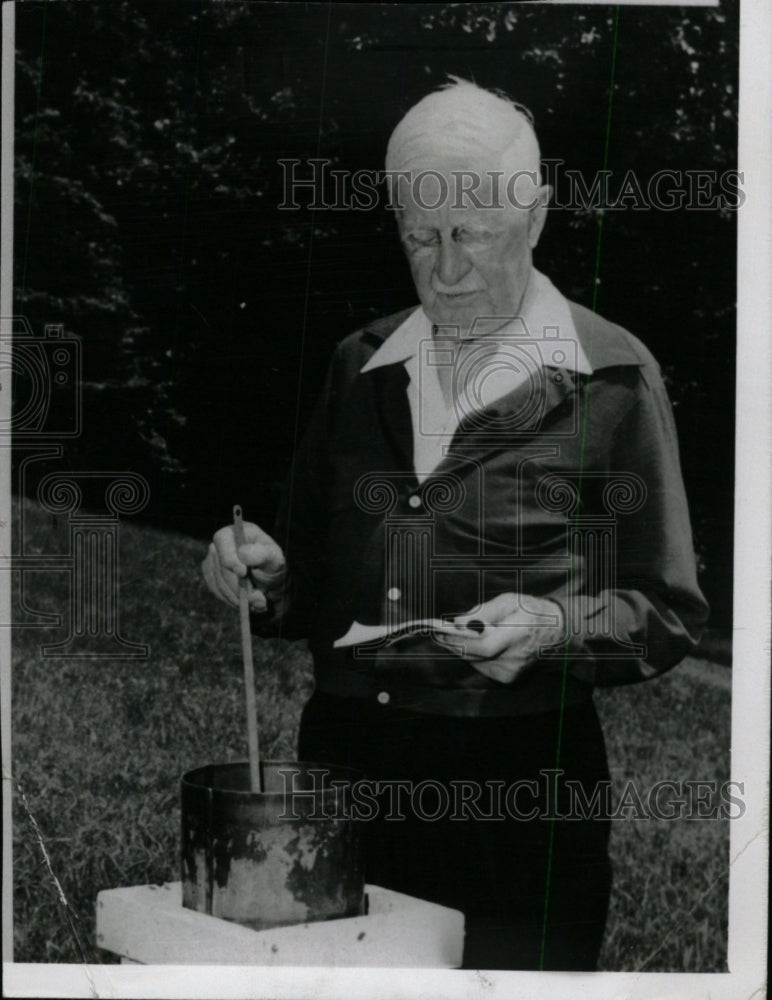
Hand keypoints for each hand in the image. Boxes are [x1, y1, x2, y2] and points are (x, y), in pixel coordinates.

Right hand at [201, 521, 285, 612]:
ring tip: (256, 599)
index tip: (243, 573)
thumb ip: (262, 554)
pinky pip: (216, 591)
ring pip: (218, 582)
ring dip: (238, 595)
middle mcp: (221, 543)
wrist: (268, 584)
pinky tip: (245, 599)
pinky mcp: (210, 575)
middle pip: (220, 566)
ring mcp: (212, 559)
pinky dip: (232, 599)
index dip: (230, 558)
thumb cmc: (272, 566)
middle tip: (256, 597)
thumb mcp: (275, 559)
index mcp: (236, 531)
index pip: (223, 540)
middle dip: (238, 585)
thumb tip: (243, 553)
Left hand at [434, 592, 564, 683]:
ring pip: (474, 661)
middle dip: (453, 643)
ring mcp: (511, 671)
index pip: (483, 646)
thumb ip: (483, 611)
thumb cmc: (531, 611)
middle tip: (437, 631)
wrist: (556, 632)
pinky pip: (480, 666)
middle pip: (473, 655)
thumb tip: (458, 622)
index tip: (439, 631)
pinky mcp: (507, 678)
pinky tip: (479, 643)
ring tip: (457, 634)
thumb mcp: (509, 601)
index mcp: (518, 635)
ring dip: (463, 648)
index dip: (459, 640)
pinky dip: (474, 655)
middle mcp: (515, 658)